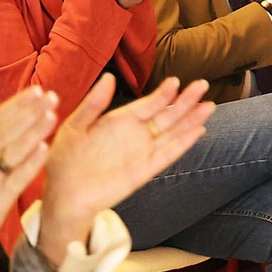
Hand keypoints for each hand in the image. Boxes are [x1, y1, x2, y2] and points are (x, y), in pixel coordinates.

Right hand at [0, 87, 59, 243]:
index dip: (16, 104)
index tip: (36, 92)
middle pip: (6, 131)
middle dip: (30, 112)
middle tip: (52, 97)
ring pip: (14, 150)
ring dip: (35, 131)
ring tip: (53, 115)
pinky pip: (18, 177)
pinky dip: (31, 162)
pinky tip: (45, 147)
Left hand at [37, 74, 215, 264]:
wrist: (63, 195)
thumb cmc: (64, 159)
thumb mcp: (74, 125)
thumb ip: (93, 103)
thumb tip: (110, 77)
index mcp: (119, 121)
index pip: (147, 104)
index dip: (162, 94)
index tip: (176, 81)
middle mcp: (135, 135)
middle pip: (166, 115)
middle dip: (185, 100)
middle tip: (202, 84)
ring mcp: (142, 153)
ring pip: (173, 133)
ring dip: (190, 120)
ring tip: (209, 105)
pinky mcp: (144, 171)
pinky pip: (167, 155)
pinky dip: (183, 144)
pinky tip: (198, 131)